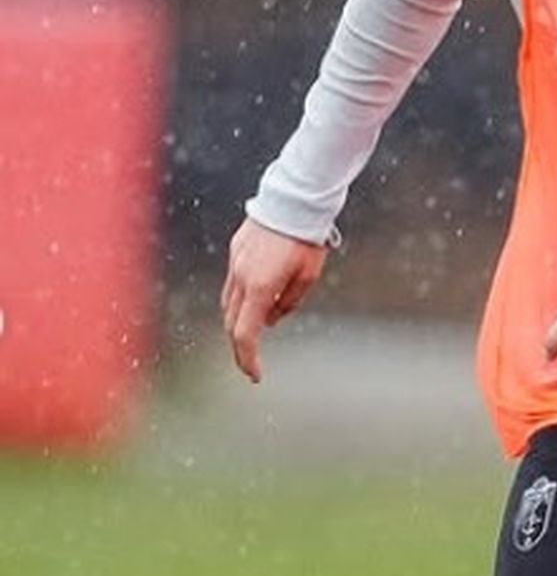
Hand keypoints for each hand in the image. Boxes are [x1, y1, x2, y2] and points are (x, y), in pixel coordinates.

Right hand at [220, 217, 327, 381]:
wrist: (294, 200)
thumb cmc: (307, 240)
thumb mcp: (308, 277)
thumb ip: (288, 303)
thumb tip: (271, 320)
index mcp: (259, 287)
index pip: (246, 334)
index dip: (248, 358)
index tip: (255, 376)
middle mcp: (241, 276)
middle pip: (232, 322)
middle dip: (241, 345)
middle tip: (252, 362)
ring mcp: (235, 262)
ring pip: (229, 302)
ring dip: (237, 322)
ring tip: (253, 335)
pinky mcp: (236, 249)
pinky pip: (233, 282)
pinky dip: (240, 300)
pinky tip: (254, 303)